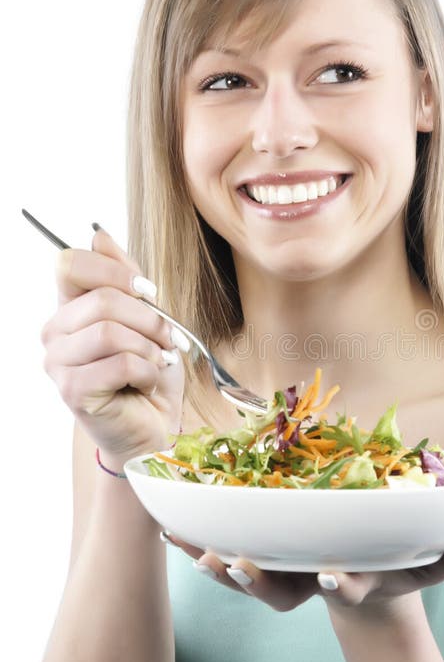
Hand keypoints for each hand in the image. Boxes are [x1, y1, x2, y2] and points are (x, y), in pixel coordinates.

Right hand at [41, 226, 186, 460]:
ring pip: (110, 331)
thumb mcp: (147, 319)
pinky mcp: (72, 391)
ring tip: (160, 362)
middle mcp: (55, 332)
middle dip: (150, 318)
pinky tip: (147, 382)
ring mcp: (58, 363)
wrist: (155, 426)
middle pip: (102, 299)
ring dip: (150, 346)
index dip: (115, 271)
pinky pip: (120, 363)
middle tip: (169, 339)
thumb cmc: (149, 374)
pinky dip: (147, 371)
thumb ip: (125, 279)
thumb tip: (98, 235)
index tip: (148, 292)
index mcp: (69, 308)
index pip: (69, 264)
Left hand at [162, 533, 443, 618]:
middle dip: (256, 582)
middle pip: (279, 592)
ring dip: (218, 564)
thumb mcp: (423, 560)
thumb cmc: (391, 562)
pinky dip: (199, 541)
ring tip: (190, 547)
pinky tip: (170, 524)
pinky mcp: (264, 556)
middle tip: (236, 563)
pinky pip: (228, 551)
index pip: (344, 588)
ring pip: (247, 577)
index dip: (340, 587)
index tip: (333, 577)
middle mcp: (310, 581)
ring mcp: (284, 573)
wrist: (360, 575)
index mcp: (350, 578)